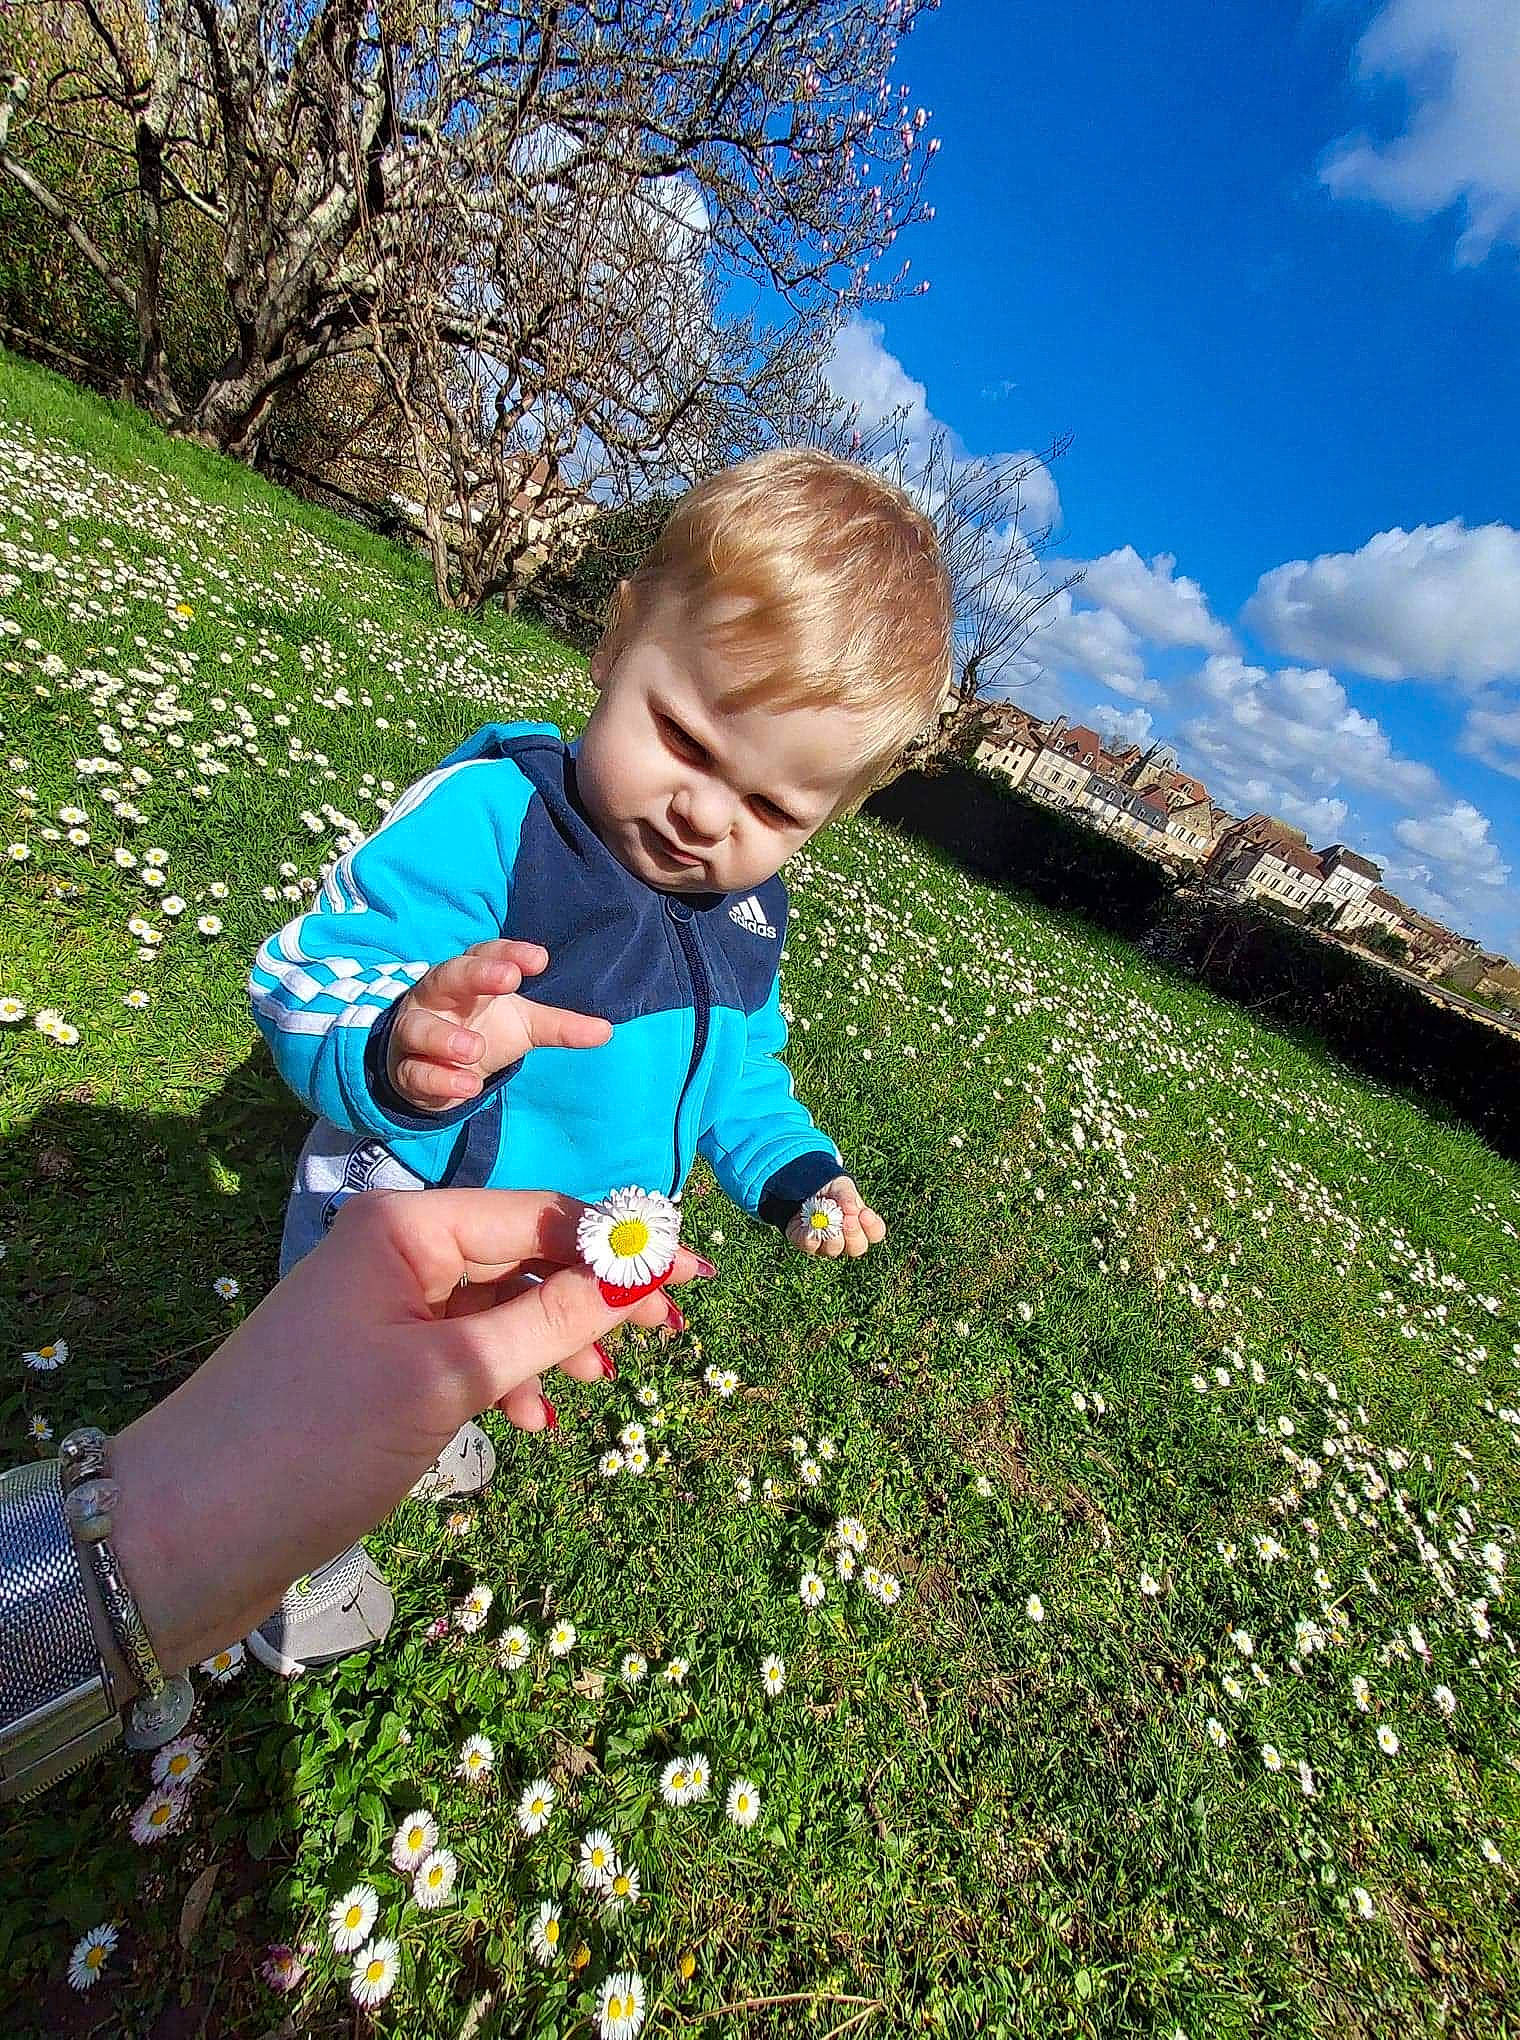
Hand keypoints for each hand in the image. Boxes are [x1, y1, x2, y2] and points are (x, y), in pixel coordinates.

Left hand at [110, 1188, 708, 1673]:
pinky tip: (533, 1423)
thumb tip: (639, 1267)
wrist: (183, 1531)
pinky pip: (459, 1347)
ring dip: (554, 1340)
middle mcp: (391, 1248)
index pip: (541, 1213)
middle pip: (521, 1251)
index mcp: (406, 1224)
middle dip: (593, 1292)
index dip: (622, 1242)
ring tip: (604, 1391)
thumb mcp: (451, 1377)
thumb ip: (551, 1319)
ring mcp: (376, 1306)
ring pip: (495, 1304)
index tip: (694, 1276)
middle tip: (668, 1337)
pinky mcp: (366, 1362)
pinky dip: (505, 1376)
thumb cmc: (316, 1442)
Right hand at [387, 939, 611, 1107]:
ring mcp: (416, 1031)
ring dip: (447, 1036)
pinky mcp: (406, 1069)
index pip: (485, 954)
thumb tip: (606, 1030)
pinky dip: (440, 1080)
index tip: (539, 959)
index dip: (509, 953)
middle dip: (476, 975)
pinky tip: (467, 1086)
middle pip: (448, 975)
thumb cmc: (480, 1030)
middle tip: (508, 979)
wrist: (433, 1069)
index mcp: (468, 977)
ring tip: (475, 1049)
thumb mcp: (523, 1026)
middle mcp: (436, 997)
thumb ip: (559, 1026)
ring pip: (421, 1027)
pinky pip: (416, 1072)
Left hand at [786, 1175, 886, 1259]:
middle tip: (847, 1220)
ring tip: (825, 1218)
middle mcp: (846, 1240)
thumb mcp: (840, 1185)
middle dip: (853, 1234)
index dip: (872, 1227)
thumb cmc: (829, 1188)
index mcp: (861, 1223)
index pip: (875, 1233)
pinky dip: (810, 1233)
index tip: (865, 1213)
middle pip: (857, 1247)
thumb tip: (851, 1209)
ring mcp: (826, 1245)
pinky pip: (809, 1245)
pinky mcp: (806, 1243)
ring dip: (831, 1234)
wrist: (802, 1186)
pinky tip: (808, 1221)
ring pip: (833, 1249)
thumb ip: (847, 1195)